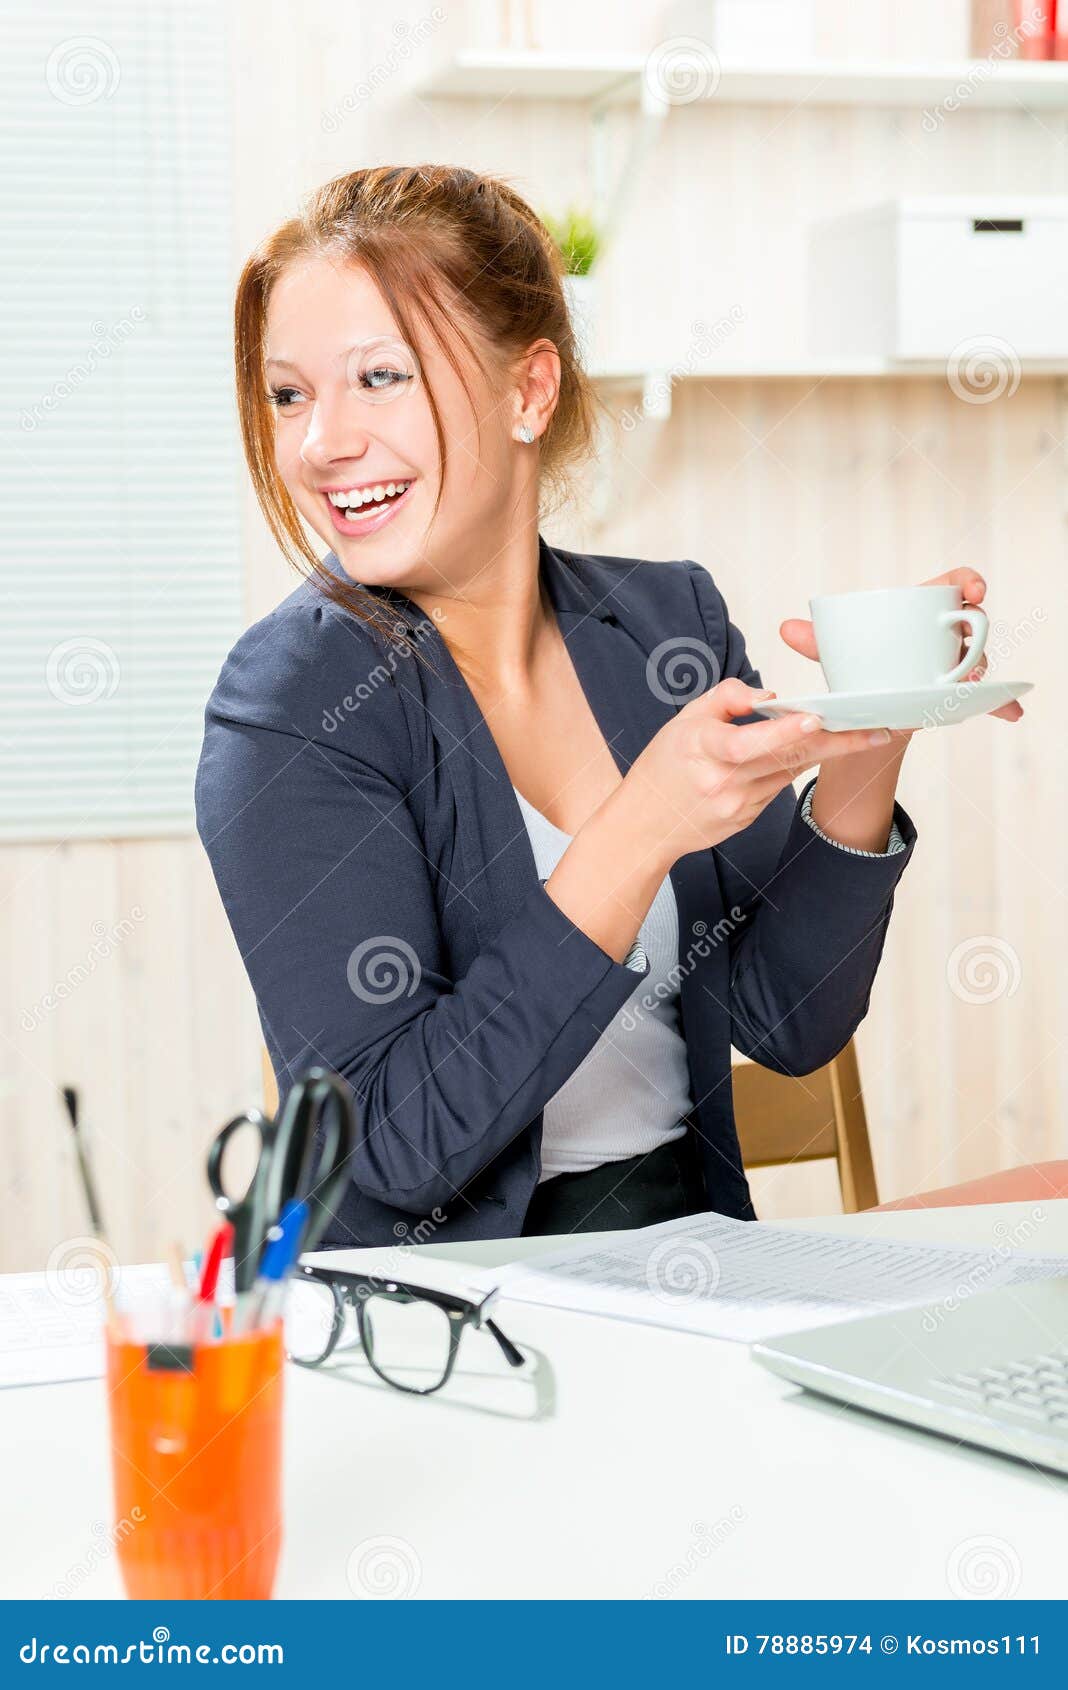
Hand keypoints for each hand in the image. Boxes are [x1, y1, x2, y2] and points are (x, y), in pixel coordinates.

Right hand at [614, 677, 894, 868]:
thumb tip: (769, 696)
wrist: (644, 827)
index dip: (782, 731)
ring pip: (791, 769)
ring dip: (827, 750)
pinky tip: (814, 749)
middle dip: (837, 742)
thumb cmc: (662, 766)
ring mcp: (738, 806)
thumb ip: (725, 699)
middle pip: (786, 757)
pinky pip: (779, 783)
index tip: (814, 718)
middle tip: (878, 729)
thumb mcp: (683, 721)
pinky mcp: (748, 818)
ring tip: (866, 731)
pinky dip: (796, 763)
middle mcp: (723, 782)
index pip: (747, 742)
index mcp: (701, 750)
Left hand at [779, 567, 1023, 726]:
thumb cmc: (862, 663)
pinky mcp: (961, 693)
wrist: (873, 702)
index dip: (969, 581)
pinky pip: (989, 698)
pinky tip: (1011, 713)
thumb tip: (785, 629)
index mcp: (925, 611)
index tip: (973, 591)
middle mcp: (948, 634)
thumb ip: (815, 641)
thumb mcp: (839, 652)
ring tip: (966, 684)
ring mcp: (958, 663)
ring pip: (980, 661)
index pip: (956, 584)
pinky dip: (1001, 705)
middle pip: (974, 625)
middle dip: (977, 635)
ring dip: (980, 671)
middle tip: (966, 650)